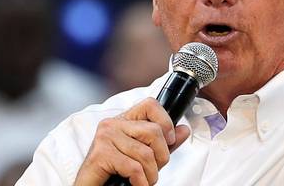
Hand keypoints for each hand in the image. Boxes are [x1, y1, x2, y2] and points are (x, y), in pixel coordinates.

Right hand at [74, 98, 190, 185]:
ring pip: (146, 154)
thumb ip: (163, 144)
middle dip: (161, 157)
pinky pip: (134, 168)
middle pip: (154, 131)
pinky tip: (135, 184)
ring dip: (150, 175)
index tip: (169, 140)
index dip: (166, 122)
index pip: (150, 104)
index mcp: (123, 121)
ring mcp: (105, 137)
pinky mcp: (100, 154)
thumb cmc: (114, 174)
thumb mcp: (143, 157)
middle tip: (152, 171)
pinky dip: (140, 182)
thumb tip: (183, 130)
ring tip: (142, 181)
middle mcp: (112, 124)